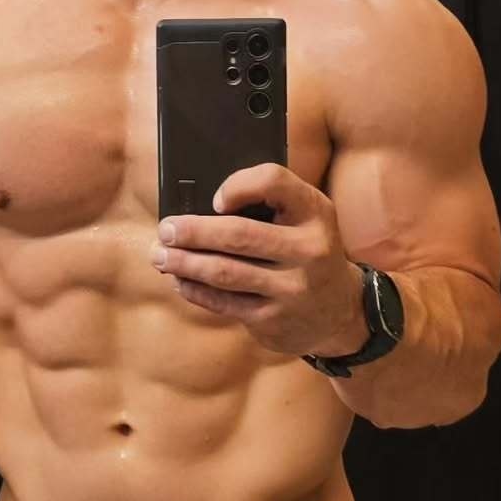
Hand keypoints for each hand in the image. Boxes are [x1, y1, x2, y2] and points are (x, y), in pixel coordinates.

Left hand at [149, 162, 367, 357]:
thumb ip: (270, 202)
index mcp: (314, 211)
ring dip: (185, 263)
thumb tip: (202, 204)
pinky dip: (195, 290)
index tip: (215, 199)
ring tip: (161, 256)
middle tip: (166, 229)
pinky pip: (224, 302)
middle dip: (194, 231)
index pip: (274, 182)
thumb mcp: (306, 217)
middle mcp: (309, 249)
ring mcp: (292, 288)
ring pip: (225, 272)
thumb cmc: (307, 250)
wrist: (339, 310)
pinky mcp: (274, 319)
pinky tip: (180, 280)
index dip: (239, 186)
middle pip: (238, 234)